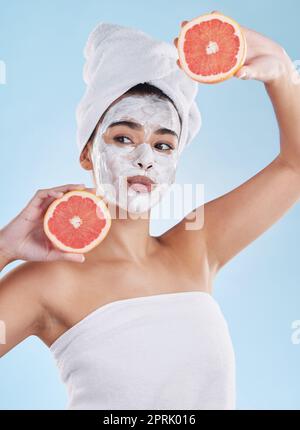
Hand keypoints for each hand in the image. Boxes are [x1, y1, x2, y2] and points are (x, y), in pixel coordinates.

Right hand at [0, 184, 93, 263]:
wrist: (11, 249)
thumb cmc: (30, 250)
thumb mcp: (52, 253)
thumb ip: (66, 254)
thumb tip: (83, 258)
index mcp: (56, 219)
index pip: (73, 207)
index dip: (85, 203)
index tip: (99, 202)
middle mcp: (50, 210)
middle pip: (68, 196)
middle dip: (81, 191)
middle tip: (96, 191)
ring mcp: (41, 207)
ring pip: (57, 191)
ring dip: (69, 187)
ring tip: (82, 187)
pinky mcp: (32, 205)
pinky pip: (42, 194)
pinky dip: (52, 192)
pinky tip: (60, 194)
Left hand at [174, 11, 295, 84]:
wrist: (275, 61)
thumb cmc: (264, 71)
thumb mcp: (255, 73)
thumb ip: (247, 74)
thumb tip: (239, 74)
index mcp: (221, 68)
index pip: (200, 68)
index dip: (188, 65)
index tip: (178, 61)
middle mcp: (221, 56)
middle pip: (200, 50)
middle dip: (187, 45)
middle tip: (176, 39)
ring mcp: (227, 43)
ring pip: (209, 35)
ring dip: (197, 29)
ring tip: (185, 23)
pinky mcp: (237, 33)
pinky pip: (225, 25)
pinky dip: (218, 18)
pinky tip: (211, 14)